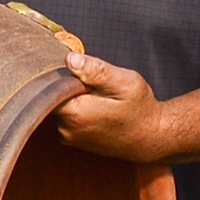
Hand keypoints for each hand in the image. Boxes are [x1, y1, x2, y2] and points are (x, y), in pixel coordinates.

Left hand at [52, 52, 166, 161]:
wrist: (152, 138)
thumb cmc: (141, 110)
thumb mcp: (124, 83)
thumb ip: (96, 70)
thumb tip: (70, 59)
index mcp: (75, 113)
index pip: (48, 87)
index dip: (60, 74)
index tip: (79, 73)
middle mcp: (66, 128)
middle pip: (53, 96)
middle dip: (69, 86)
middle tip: (94, 86)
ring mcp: (68, 137)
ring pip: (60, 106)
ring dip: (74, 98)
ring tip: (99, 98)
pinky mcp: (73, 140)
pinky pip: (66, 117)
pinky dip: (77, 109)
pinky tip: (97, 108)